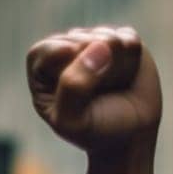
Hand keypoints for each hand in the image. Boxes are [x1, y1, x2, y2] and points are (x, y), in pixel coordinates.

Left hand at [27, 26, 160, 154]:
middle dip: (95, 74)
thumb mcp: (73, 121)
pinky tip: (126, 75)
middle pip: (81, 43)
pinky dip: (131, 61)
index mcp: (41, 66)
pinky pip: (129, 40)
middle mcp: (65, 47)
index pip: (50, 50)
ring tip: (111, 86)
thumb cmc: (94, 130)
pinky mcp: (121, 37)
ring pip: (108, 39)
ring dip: (115, 69)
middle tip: (97, 96)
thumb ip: (74, 86)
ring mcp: (94, 40)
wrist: (129, 136)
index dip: (68, 68)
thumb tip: (100, 45)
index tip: (78, 90)